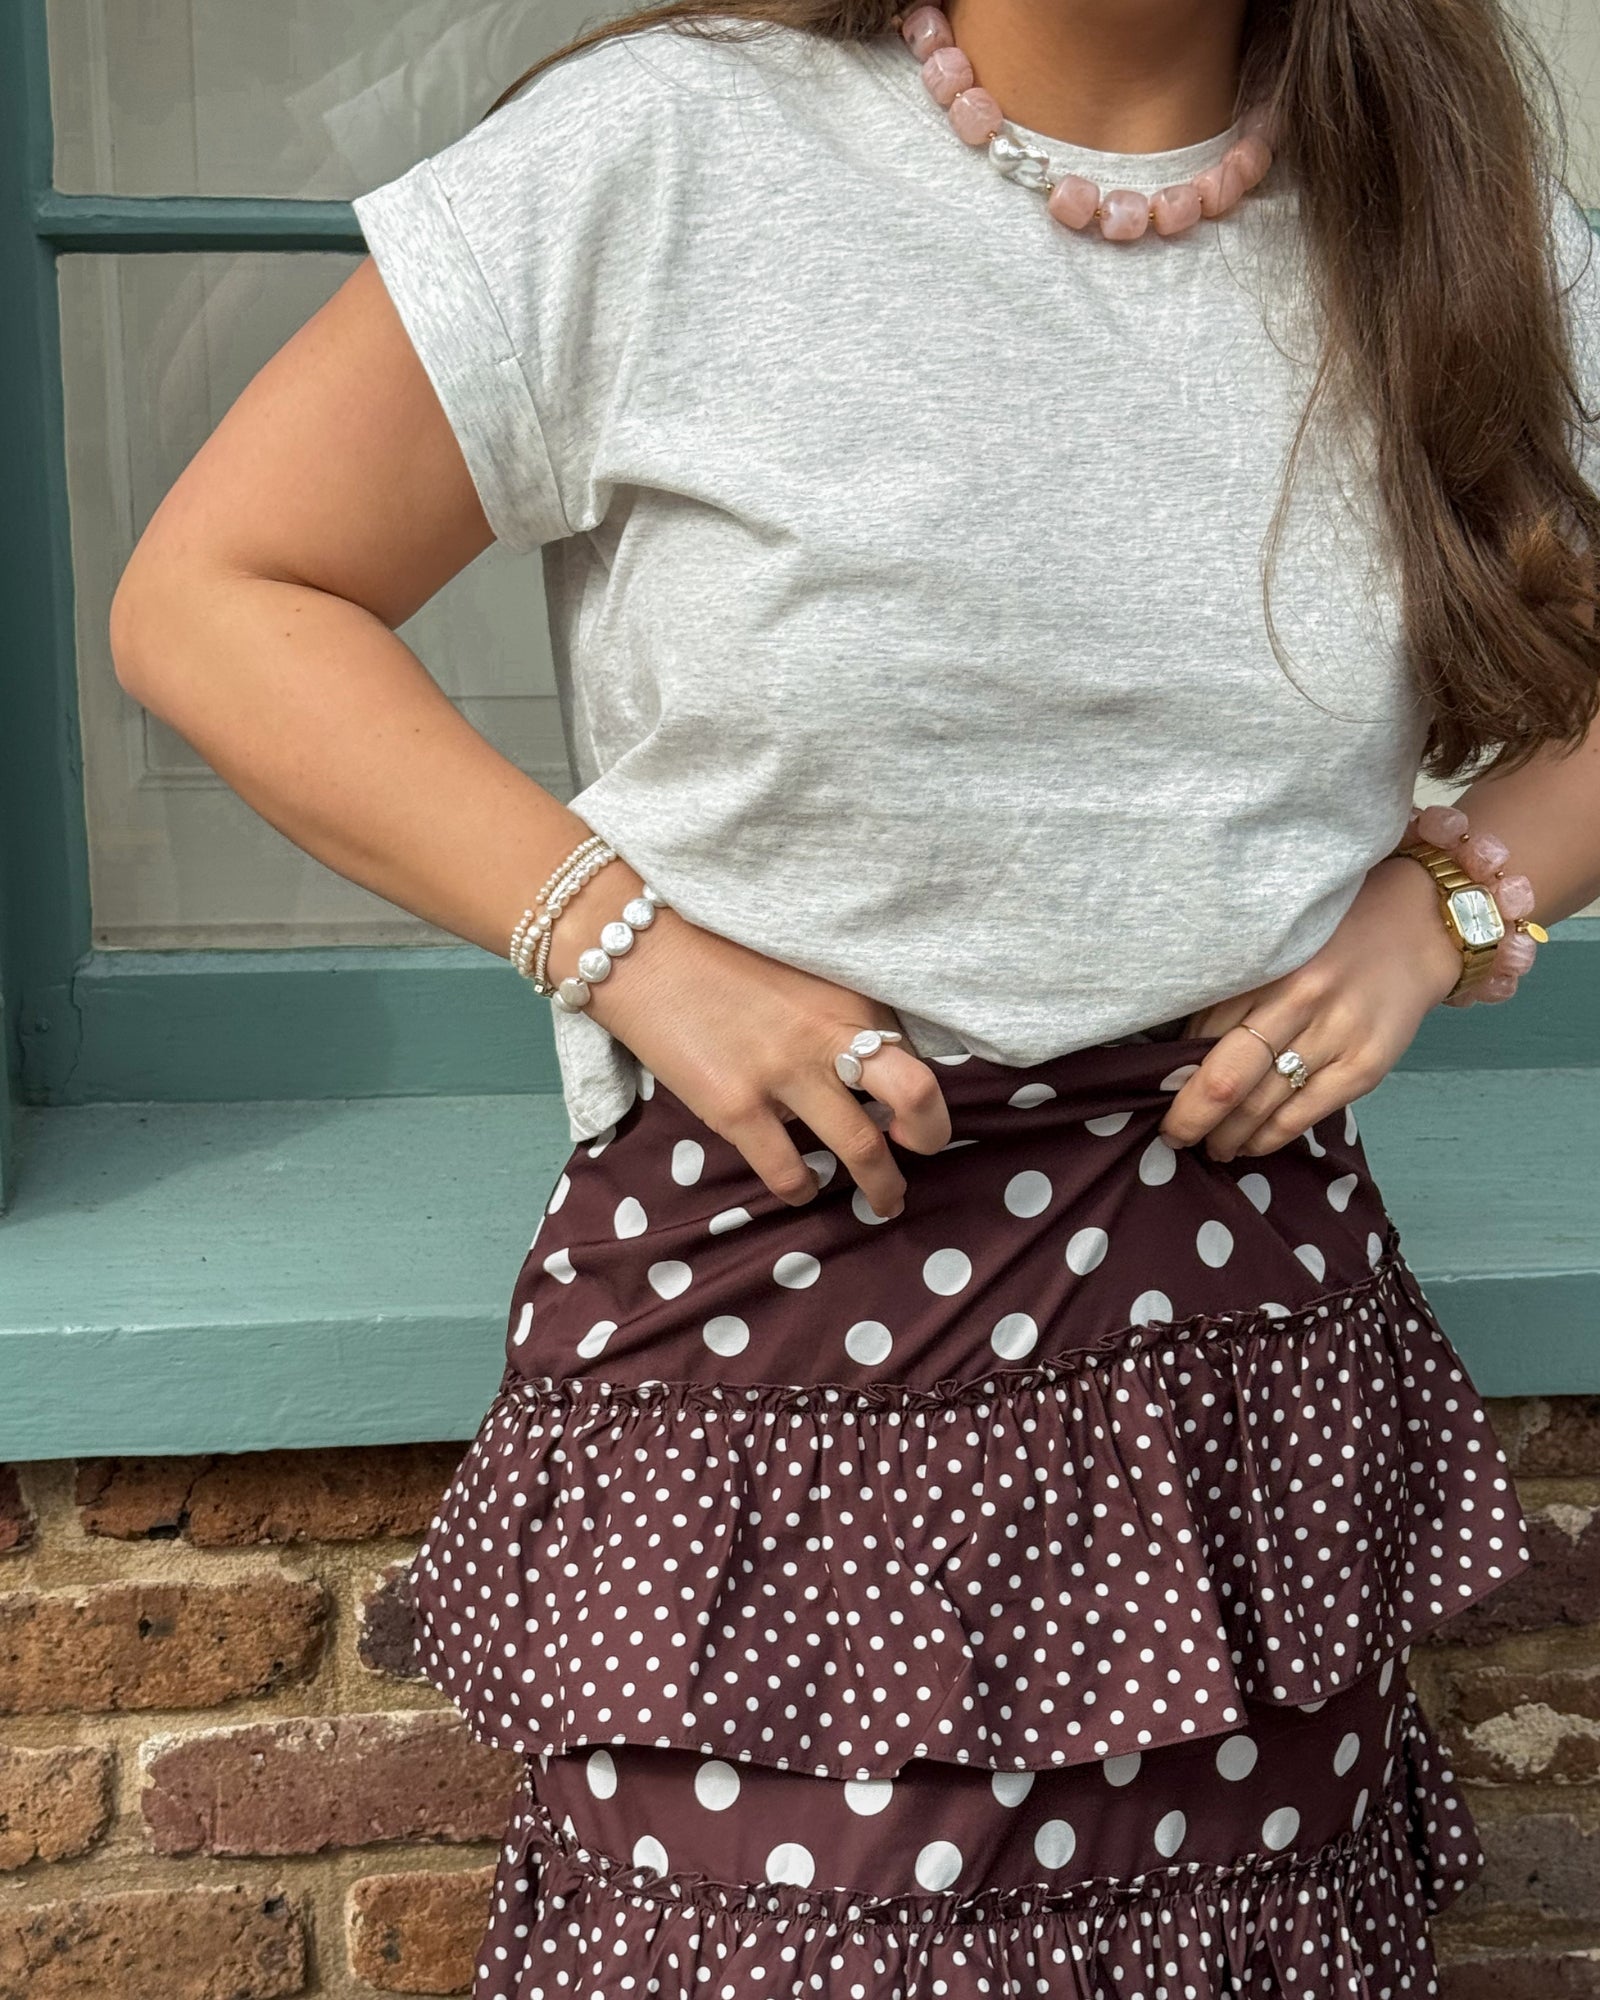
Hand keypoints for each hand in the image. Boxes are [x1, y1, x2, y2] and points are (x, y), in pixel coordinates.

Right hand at [558, 878, 952, 1218]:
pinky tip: (799, 1188)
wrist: (638, 948)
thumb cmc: (717, 955)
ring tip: (881, 1200)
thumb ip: (839, 1012)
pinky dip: (801, 1189)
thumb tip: (872, 1063)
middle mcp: (826, 1036)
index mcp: (847, 999)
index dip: (928, 1089)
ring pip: (861, 1149)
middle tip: (922, 1155)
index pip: (915, 1052)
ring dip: (881, 1186)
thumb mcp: (799, 970)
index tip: (917, 1111)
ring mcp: (782, 1074)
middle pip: (915, 1096)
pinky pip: (787, 1171)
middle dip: (930, 1137)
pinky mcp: (735, 1106)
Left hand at [1156, 854, 1463, 1161]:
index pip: (1200, 1035)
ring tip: (1211, 1146)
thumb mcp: (1277, 948)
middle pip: (1225, 1079)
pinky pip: (1303, 1115)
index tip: (1156, 1091)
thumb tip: (1180, 1051)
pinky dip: (1268, 1137)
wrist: (1417, 926)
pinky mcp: (1365, 1065)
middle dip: (1189, 1119)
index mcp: (1266, 967)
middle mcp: (1299, 1000)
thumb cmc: (1333, 938)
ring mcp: (1336, 1035)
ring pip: (1262, 1105)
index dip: (1173, 1073)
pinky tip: (1250, 1144)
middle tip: (1173, 1136)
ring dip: (1227, 1136)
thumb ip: (1234, 991)